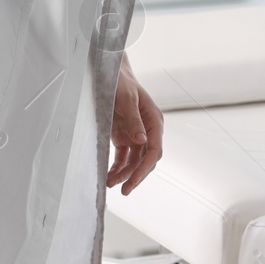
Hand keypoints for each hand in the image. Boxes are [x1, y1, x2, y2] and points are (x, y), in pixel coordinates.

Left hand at [108, 65, 162, 194]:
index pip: (154, 150)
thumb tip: (142, 140)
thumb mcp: (126, 98)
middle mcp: (148, 130)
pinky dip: (118, 167)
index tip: (134, 180)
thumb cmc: (121, 82)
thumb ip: (134, 119)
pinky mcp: (124, 136)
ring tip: (110, 184)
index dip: (145, 168)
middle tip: (124, 190)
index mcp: (154, 121)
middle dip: (136, 176)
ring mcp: (136, 134)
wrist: (111, 73)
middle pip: (146, 159)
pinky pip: (123, 157)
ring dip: (125, 174)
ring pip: (135, 161)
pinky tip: (110, 176)